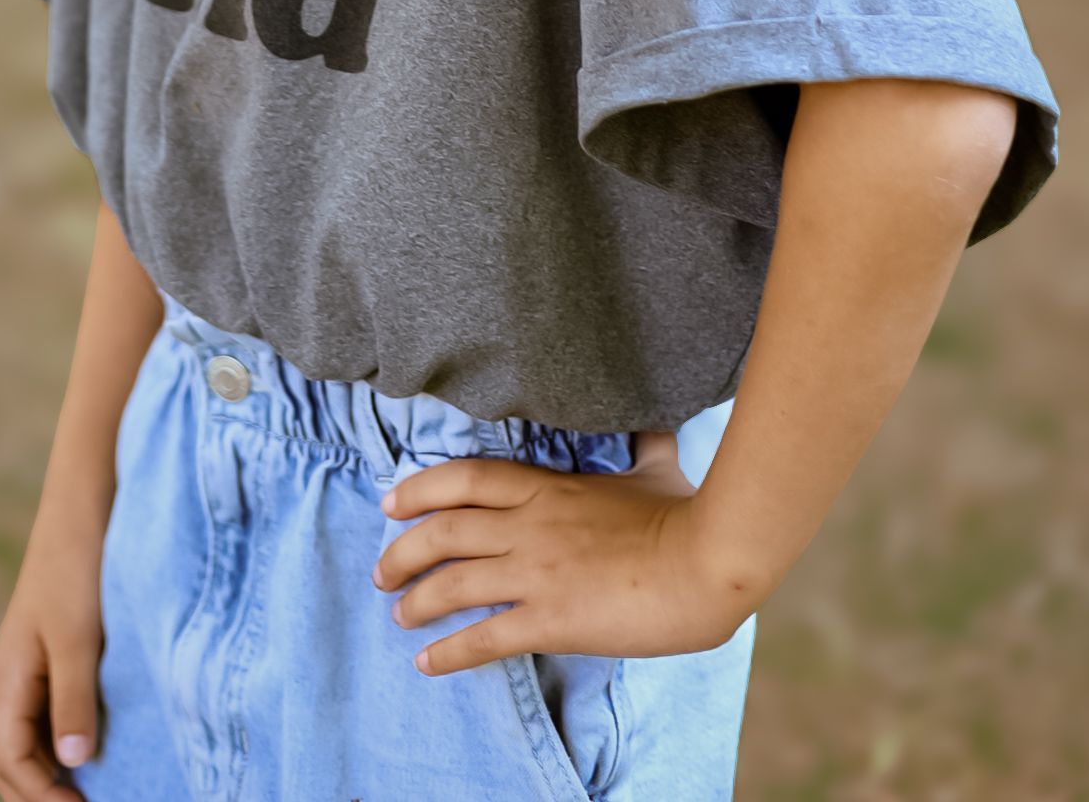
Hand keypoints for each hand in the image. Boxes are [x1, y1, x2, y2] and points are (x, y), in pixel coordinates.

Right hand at [0, 514, 106, 797]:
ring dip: (44, 771)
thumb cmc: (78, 566)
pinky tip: (89, 747)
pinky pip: (44, 712)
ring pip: (23, 737)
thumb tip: (71, 763)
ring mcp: (29, 664)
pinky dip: (58, 740)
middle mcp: (11, 677)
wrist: (85, 505)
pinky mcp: (53, 650)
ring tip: (84, 791)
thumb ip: (73, 699)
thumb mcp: (78, 637)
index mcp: (8, 678)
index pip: (7, 759)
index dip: (39, 795)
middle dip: (32, 793)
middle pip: (6, 757)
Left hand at [371, 432, 759, 675]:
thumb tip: (654, 423)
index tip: (390, 502)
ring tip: (398, 614)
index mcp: (548, 487)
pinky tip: (426, 665)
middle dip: (403, 551)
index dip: (420, 488)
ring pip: (454, 583)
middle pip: (445, 530)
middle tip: (381, 570)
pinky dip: (449, 653)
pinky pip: (486, 637)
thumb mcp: (656, 468)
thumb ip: (643, 445)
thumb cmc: (685, 514)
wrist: (708, 561)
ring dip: (417, 600)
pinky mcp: (552, 618)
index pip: (466, 478)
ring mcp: (537, 572)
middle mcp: (530, 525)